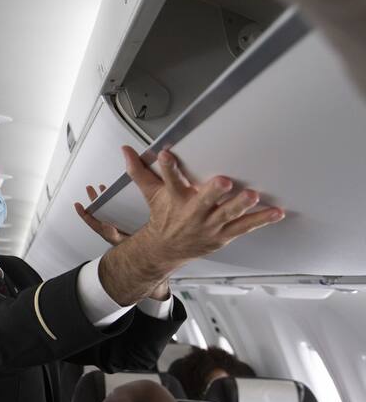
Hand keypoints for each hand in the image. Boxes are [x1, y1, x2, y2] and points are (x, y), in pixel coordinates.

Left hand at [75, 185, 129, 245]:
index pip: (90, 220)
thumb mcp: (118, 241)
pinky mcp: (125, 216)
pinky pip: (118, 205)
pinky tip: (116, 192)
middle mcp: (108, 223)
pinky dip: (115, 198)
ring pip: (107, 205)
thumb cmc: (128, 245)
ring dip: (103, 196)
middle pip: (97, 209)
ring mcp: (116, 219)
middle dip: (93, 198)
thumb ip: (111, 234)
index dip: (82, 212)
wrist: (140, 243)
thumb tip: (105, 225)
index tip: (77, 204)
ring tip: (101, 187)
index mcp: (104, 230)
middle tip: (89, 188)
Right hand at [99, 146, 284, 305]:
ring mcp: (209, 225)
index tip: (166, 155)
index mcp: (175, 200)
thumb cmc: (163, 217)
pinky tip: (275, 212)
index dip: (168, 168)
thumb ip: (140, 171)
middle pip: (203, 201)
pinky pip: (244, 227)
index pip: (169, 181)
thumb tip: (126, 151)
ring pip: (226, 215)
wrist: (164, 249)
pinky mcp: (223, 235)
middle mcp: (193, 213)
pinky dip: (261, 220)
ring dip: (240, 206)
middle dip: (213, 192)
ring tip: (252, 196)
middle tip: (223, 181)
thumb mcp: (151, 194)